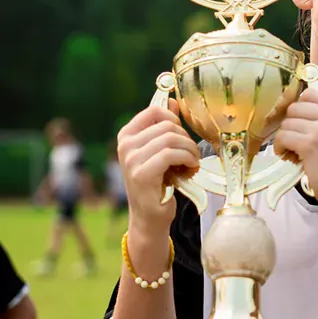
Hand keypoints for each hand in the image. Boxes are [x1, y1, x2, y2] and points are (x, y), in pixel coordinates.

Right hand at [117, 101, 199, 233]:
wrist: (150, 217)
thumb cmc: (157, 183)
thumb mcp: (160, 151)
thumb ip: (164, 127)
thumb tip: (174, 102)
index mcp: (127, 135)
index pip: (154, 110)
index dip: (175, 119)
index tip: (183, 136)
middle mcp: (125, 145)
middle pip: (166, 125)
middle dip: (186, 138)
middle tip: (192, 155)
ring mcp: (131, 159)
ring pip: (170, 139)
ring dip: (189, 150)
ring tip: (192, 163)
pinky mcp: (141, 174)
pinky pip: (170, 154)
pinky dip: (186, 159)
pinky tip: (189, 169)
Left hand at [274, 88, 317, 209]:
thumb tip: (291, 108)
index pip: (309, 94)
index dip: (299, 109)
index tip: (299, 124)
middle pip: (295, 108)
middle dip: (291, 124)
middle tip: (296, 141)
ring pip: (287, 123)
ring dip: (285, 138)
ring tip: (294, 151)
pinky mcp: (310, 144)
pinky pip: (283, 137)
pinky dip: (280, 147)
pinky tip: (288, 155)